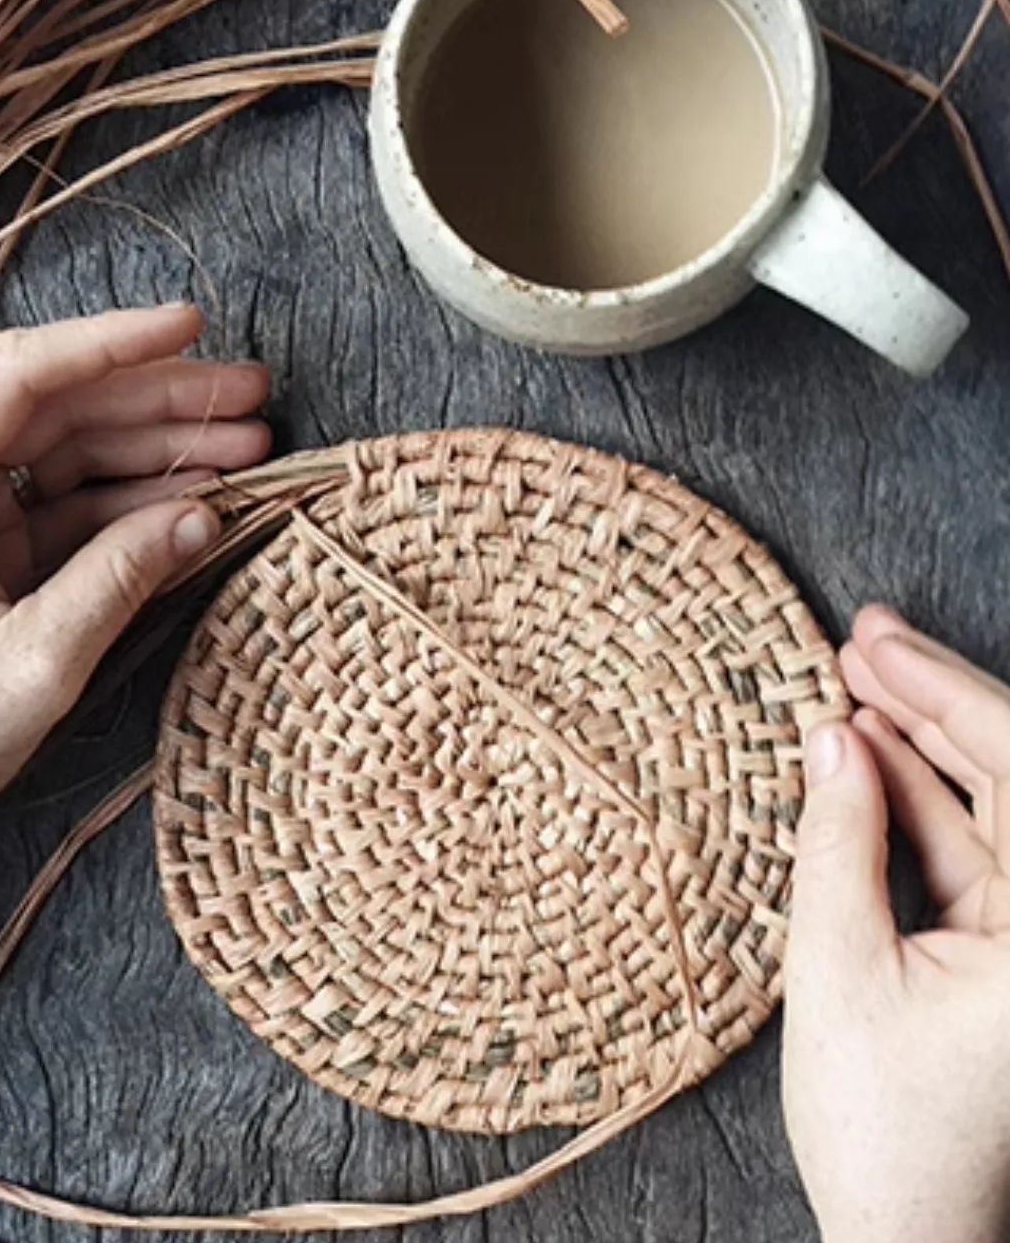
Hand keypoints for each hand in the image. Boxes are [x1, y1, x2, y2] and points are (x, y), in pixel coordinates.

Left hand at [0, 306, 268, 914]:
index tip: (193, 326)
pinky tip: (198, 501)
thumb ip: (117, 581)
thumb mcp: (26, 670)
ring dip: (156, 448)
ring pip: (67, 451)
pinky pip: (63, 507)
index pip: (16, 378)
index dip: (112, 344)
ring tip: (247, 446)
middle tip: (252, 397)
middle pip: (54, 408)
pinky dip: (130, 505)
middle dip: (158, 398)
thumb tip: (205, 513)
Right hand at [783, 605, 1009, 1242]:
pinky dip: (912, 797)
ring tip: (851, 677)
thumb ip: (838, 844)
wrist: (911, 1240)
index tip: (876, 643)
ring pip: (987, 802)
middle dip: (935, 697)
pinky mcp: (1004, 946)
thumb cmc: (888, 1135)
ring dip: (919, 739)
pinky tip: (862, 751)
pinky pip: (965, 845)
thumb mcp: (840, 975)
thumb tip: (829, 738)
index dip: (946, 694)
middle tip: (862, 637)